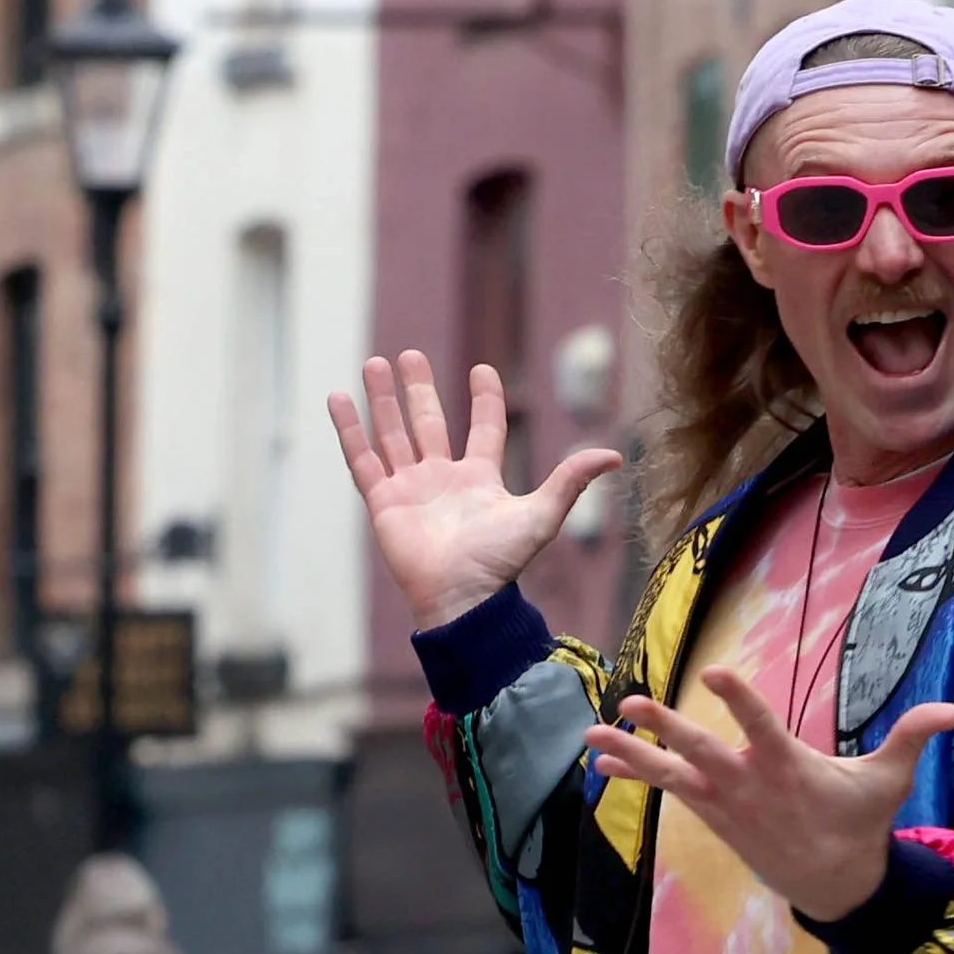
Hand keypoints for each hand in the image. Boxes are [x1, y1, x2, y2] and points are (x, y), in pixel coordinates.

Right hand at [327, 354, 621, 632]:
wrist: (462, 598)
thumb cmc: (500, 563)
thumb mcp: (541, 514)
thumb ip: (571, 481)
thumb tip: (614, 454)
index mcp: (479, 481)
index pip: (484, 430)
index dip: (485, 400)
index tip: (483, 371)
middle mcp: (443, 481)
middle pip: (429, 424)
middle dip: (419, 391)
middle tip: (410, 356)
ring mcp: (410, 490)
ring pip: (393, 435)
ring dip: (384, 400)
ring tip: (376, 364)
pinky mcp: (383, 502)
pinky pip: (362, 459)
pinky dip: (349, 429)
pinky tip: (339, 398)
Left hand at [582, 668, 953, 920]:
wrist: (835, 886)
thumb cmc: (860, 824)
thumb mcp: (888, 781)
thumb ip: (912, 737)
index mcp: (791, 769)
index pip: (763, 727)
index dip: (739, 701)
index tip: (715, 673)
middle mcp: (751, 787)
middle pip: (703, 752)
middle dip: (667, 728)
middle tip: (633, 704)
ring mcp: (727, 804)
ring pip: (673, 775)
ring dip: (632, 754)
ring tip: (593, 734)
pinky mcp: (714, 817)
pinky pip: (668, 792)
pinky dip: (636, 775)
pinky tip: (602, 759)